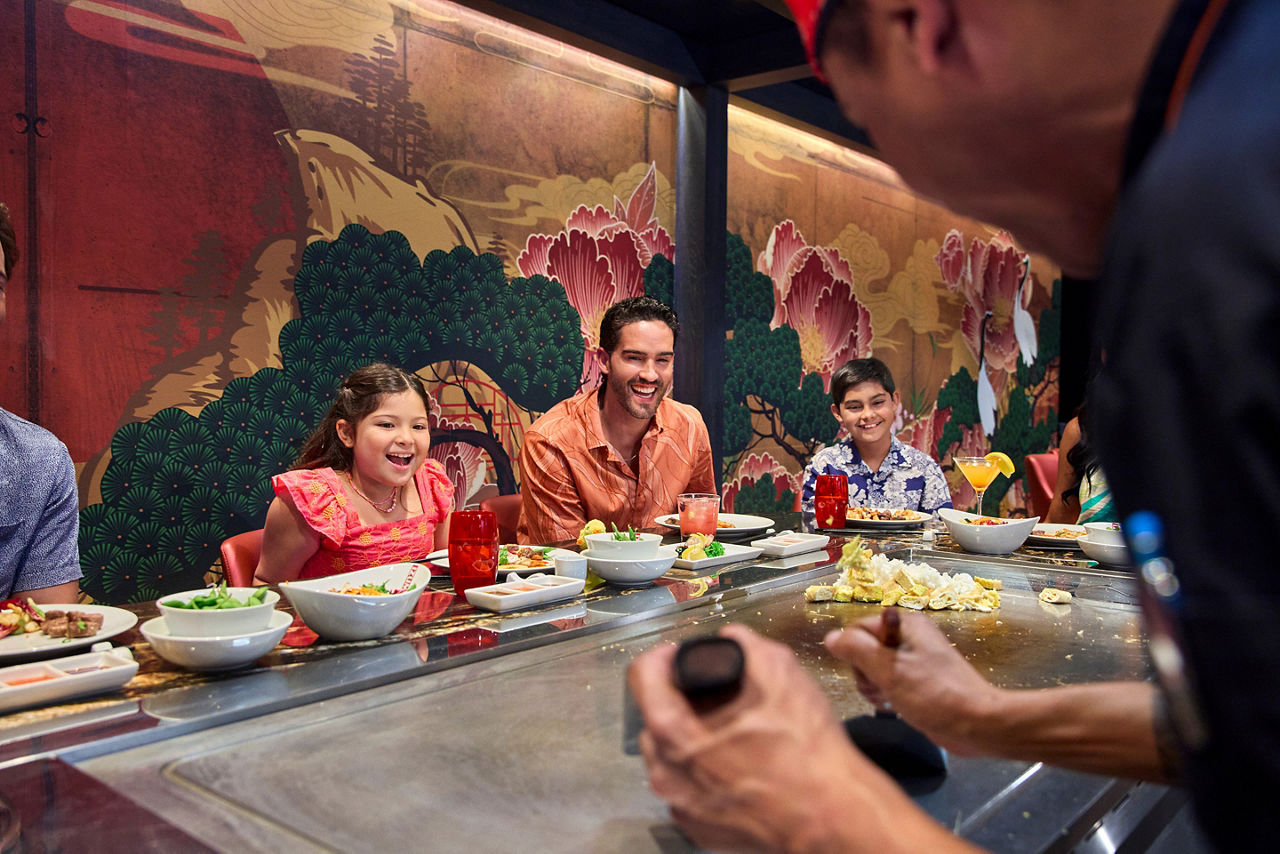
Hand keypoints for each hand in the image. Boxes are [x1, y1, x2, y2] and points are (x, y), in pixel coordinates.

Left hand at [628, 624, 958, 852]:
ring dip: (692, 735)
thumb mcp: (780, 673)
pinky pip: (690, 786)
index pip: (642, 677)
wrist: (833, 817)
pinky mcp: (700, 829)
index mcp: (674, 733)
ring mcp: (682, 806)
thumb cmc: (805, 751)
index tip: (680, 653)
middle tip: (713, 692)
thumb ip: (746, 645)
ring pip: (671, 756)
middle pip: (655, 717)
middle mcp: (668, 775)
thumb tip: (733, 637)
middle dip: (679, 698)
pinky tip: (738, 762)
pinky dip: (705, 769)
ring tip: (730, 728)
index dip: (663, 655)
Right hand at [825, 613, 1003, 756]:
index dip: (854, 654)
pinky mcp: (920, 679)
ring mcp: (915, 658)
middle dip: (864, 673)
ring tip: (888, 701)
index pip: (857, 629)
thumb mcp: (889, 670)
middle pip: (864, 648)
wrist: (978, 724)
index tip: (867, 676)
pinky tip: (895, 707)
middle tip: (879, 691)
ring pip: (874, 667)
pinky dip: (887, 694)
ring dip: (874, 687)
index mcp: (904, 624)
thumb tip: (830, 638)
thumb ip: (856, 650)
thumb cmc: (933, 694)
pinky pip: (890, 681)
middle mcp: (909, 635)